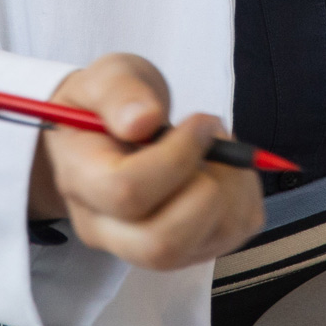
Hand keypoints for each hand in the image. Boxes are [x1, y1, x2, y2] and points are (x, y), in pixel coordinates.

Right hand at [25, 52, 263, 270]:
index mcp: (80, 181)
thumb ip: (118, 92)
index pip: (126, 193)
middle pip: (161, 245)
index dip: (175, 157)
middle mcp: (108, 228)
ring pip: (206, 243)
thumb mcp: (105, 78)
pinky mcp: (190, 248)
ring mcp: (149, 246)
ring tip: (219, 146)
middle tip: (213, 140)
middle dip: (207, 190)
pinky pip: (234, 235)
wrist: (118, 130)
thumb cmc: (112, 104)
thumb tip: (143, 120)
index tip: (198, 122)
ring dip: (232, 187)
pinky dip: (245, 195)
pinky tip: (225, 166)